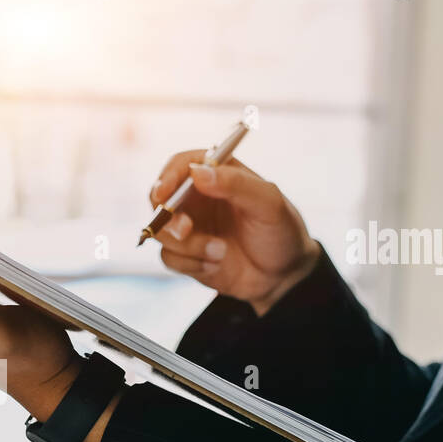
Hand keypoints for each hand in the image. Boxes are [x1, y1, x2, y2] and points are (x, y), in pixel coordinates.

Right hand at [150, 152, 320, 315]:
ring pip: (161, 231)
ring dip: (188, 246)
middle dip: (168, 217)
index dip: (168, 176)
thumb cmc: (281, 232)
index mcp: (218, 175)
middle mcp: (198, 198)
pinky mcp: (186, 253)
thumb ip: (235, 184)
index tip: (164, 193)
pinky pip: (169, 257)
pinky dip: (190, 264)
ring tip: (220, 253)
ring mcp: (190, 226)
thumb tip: (198, 172)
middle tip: (186, 230)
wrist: (283, 277)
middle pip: (160, 198)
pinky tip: (216, 266)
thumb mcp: (268, 203)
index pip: (182, 164)